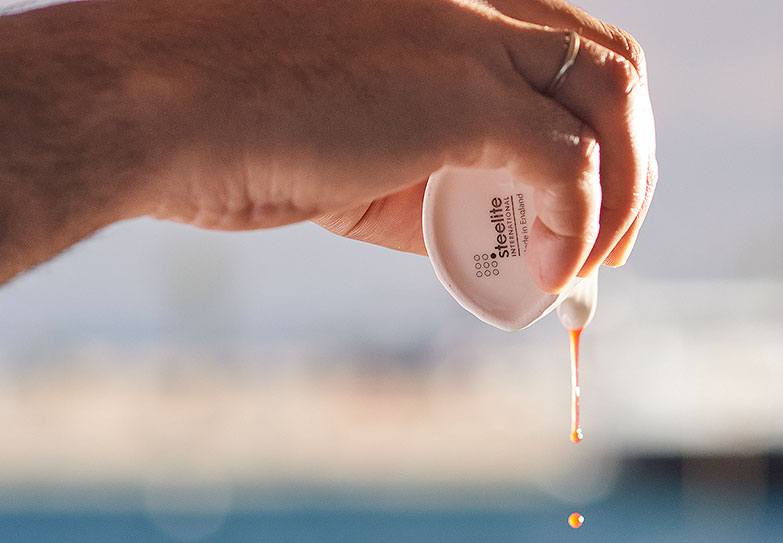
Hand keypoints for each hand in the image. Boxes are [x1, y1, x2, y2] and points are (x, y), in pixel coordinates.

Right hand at [133, 0, 655, 290]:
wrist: (149, 104)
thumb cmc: (227, 128)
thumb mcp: (354, 146)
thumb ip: (433, 177)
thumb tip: (500, 244)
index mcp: (449, 1)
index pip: (567, 46)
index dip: (604, 128)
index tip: (597, 207)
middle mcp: (472, 0)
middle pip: (611, 67)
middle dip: (633, 165)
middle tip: (610, 252)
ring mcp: (471, 37)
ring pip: (609, 108)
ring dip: (617, 201)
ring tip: (580, 272)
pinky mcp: (464, 94)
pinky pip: (570, 168)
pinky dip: (576, 230)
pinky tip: (546, 275)